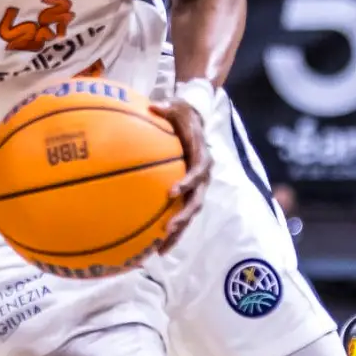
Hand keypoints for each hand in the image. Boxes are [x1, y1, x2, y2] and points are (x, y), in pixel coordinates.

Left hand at [151, 98, 211, 252]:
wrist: (197, 123)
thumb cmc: (184, 115)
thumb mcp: (178, 106)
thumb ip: (167, 107)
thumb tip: (154, 105)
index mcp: (202, 157)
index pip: (198, 172)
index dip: (188, 183)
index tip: (172, 193)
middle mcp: (203, 177)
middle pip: (196, 202)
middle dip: (183, 218)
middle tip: (167, 229)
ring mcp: (197, 189)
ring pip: (190, 215)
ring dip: (177, 233)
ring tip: (160, 250)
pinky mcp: (189, 195)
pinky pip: (180, 215)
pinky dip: (169, 231)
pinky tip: (152, 246)